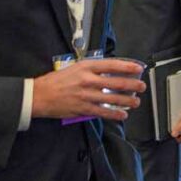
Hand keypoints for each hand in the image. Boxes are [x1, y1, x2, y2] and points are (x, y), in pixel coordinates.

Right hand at [31, 58, 145, 121]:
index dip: (128, 66)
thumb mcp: (74, 67)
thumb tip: (110, 72)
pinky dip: (114, 114)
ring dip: (127, 101)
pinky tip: (122, 115)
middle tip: (141, 86)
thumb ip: (92, 69)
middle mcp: (88, 80)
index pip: (112, 65)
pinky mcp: (83, 108)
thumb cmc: (56, 80)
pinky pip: (103, 112)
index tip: (138, 68)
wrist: (39, 95)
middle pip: (116, 82)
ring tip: (136, 102)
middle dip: (132, 85)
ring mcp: (86, 95)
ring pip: (112, 98)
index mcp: (86, 67)